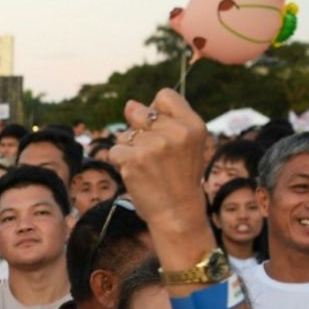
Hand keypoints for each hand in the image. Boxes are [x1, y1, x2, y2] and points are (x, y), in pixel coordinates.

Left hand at [106, 89, 208, 236]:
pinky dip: (120, 162)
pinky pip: (115, 150)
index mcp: (193, 125)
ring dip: (129, 148)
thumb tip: (129, 104)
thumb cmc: (179, 178)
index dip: (156, 110)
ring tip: (146, 167)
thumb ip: (165, 120)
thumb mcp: (187, 145)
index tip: (160, 131)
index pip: (164, 95)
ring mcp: (154, 146)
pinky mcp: (134, 160)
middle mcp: (176, 132)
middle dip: (138, 130)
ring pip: (124, 133)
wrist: (177, 213)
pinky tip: (135, 174)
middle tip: (152, 154)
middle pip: (139, 111)